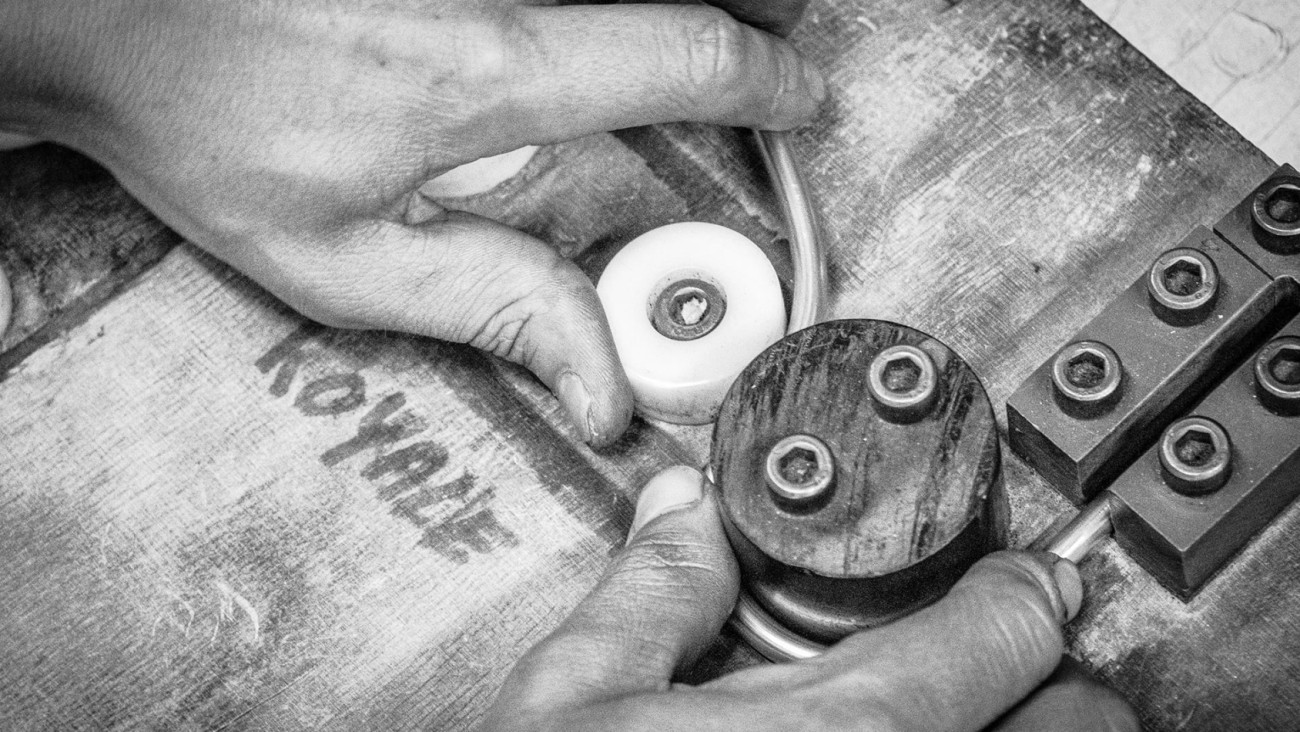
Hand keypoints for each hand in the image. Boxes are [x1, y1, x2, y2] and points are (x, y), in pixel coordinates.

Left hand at [0, 0, 822, 445]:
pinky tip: (598, 43)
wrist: (108, 16)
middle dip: (746, 29)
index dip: (766, 81)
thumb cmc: (211, 128)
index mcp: (491, 76)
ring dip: (678, 13)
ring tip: (695, 54)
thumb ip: (497, 312)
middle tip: (763, 71)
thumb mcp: (346, 265)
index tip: (797, 105)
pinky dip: (604, 13)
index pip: (685, 55)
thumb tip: (604, 385)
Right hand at [481, 466, 1138, 730]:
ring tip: (955, 714)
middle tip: (992, 661)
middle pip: (1080, 722)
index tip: (1021, 581)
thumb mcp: (574, 698)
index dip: (1019, 589)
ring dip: (1024, 731)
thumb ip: (653, 593)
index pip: (1003, 632)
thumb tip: (687, 510)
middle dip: (1047, 678)